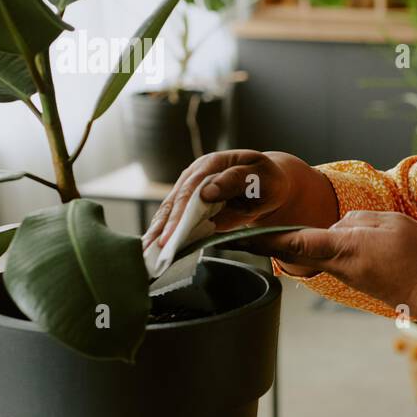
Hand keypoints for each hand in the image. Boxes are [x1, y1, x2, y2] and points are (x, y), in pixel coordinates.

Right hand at [142, 150, 336, 250]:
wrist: (268, 184)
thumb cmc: (266, 180)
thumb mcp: (260, 178)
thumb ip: (236, 181)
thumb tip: (207, 192)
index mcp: (212, 163)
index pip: (191, 188)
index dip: (181, 211)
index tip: (173, 232)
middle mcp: (195, 174)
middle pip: (175, 200)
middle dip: (164, 226)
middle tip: (156, 248)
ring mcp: (190, 189)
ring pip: (169, 210)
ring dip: (158, 231)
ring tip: (147, 252)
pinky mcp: (191, 204)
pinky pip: (175, 218)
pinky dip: (165, 233)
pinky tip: (155, 249)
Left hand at [243, 210, 416, 323]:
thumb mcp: (392, 222)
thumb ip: (359, 220)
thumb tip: (339, 225)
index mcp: (345, 248)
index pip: (295, 242)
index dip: (262, 239)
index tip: (235, 237)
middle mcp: (340, 266)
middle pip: (296, 252)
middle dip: (266, 243)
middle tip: (237, 235)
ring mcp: (348, 276)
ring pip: (318, 253)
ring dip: (297, 244)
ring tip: (272, 234)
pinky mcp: (358, 280)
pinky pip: (335, 259)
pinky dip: (322, 250)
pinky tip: (324, 241)